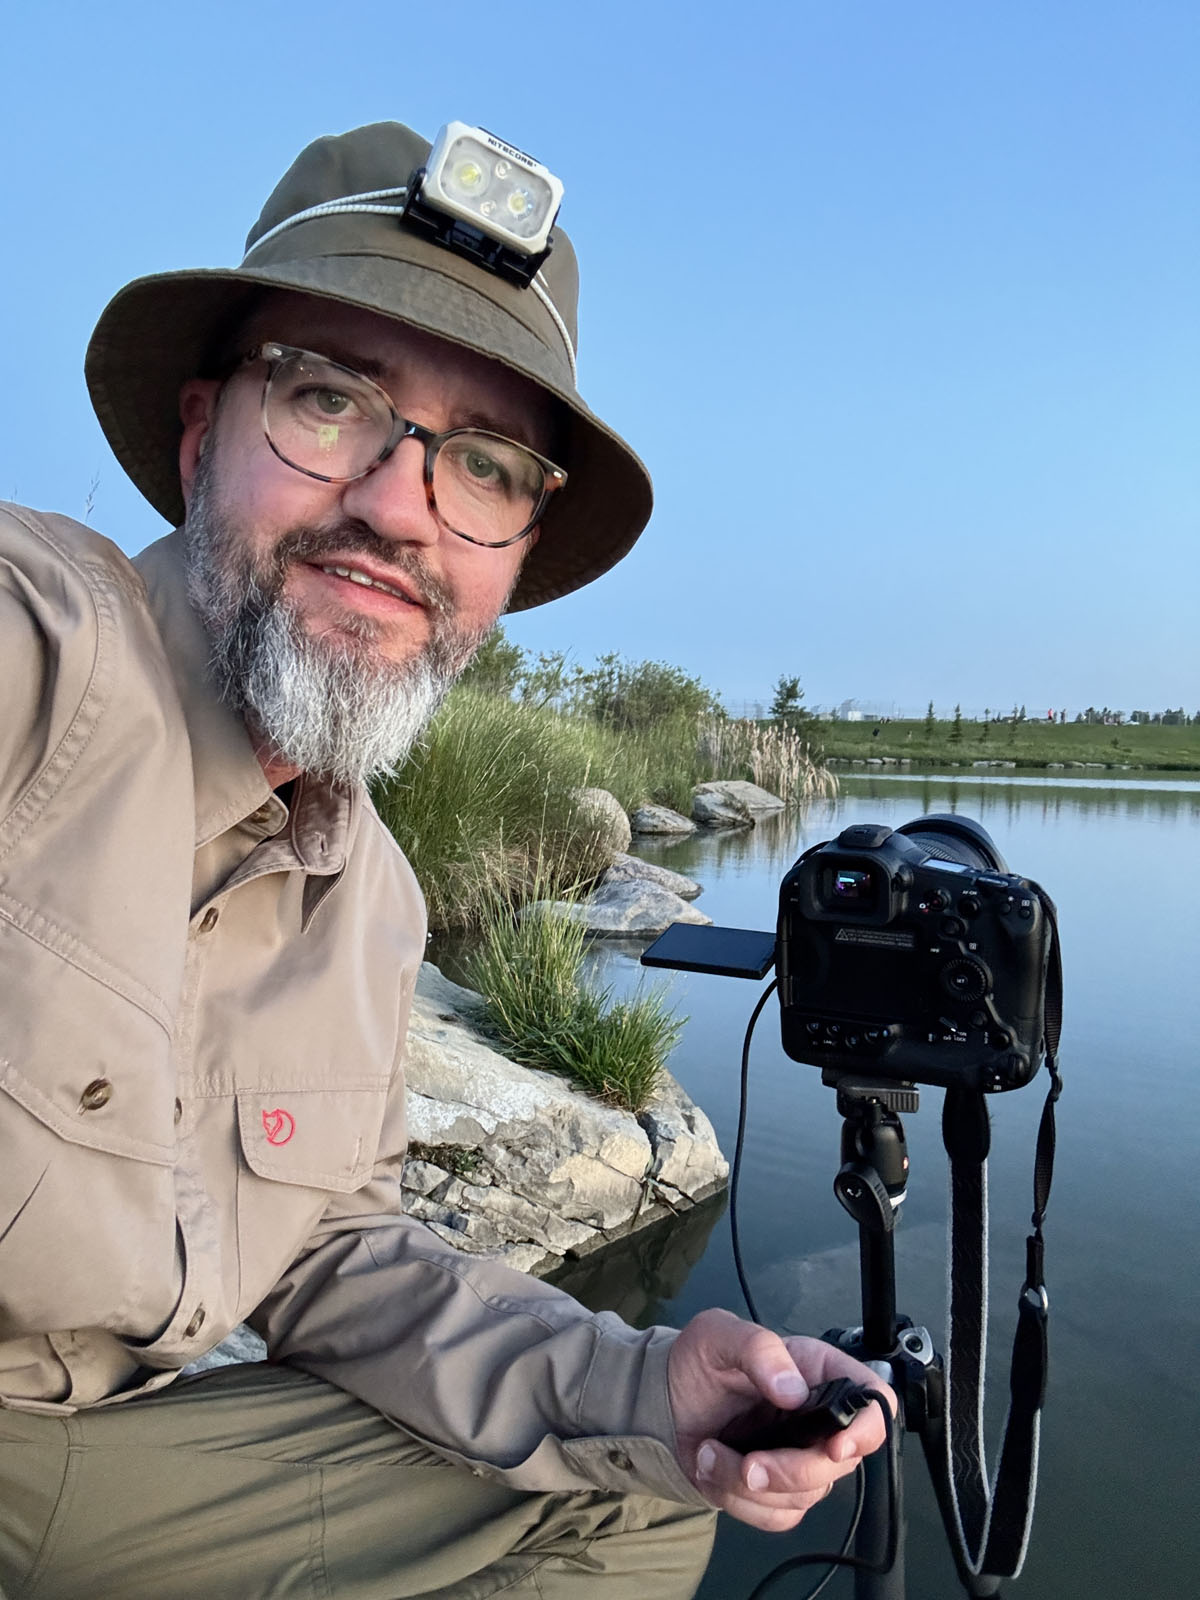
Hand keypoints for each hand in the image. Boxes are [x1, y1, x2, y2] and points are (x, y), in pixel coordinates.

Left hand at [667, 1308, 895, 1530]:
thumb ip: (759, 1350)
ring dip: (750, 1485)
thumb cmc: (699, 1360)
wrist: (664, 1401)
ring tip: (709, 1452)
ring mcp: (800, 1458)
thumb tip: (794, 1390)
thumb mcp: (719, 1334)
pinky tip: (713, 1469)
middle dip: (792, 1470)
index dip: (868, 1427)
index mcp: (817, 1372)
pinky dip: (740, 1502)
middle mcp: (818, 1419)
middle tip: (748, 1464)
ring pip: (805, 1495)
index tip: (836, 1446)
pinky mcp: (776, 1493)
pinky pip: (777, 1517)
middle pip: (841, 1463)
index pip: (873, 1401)